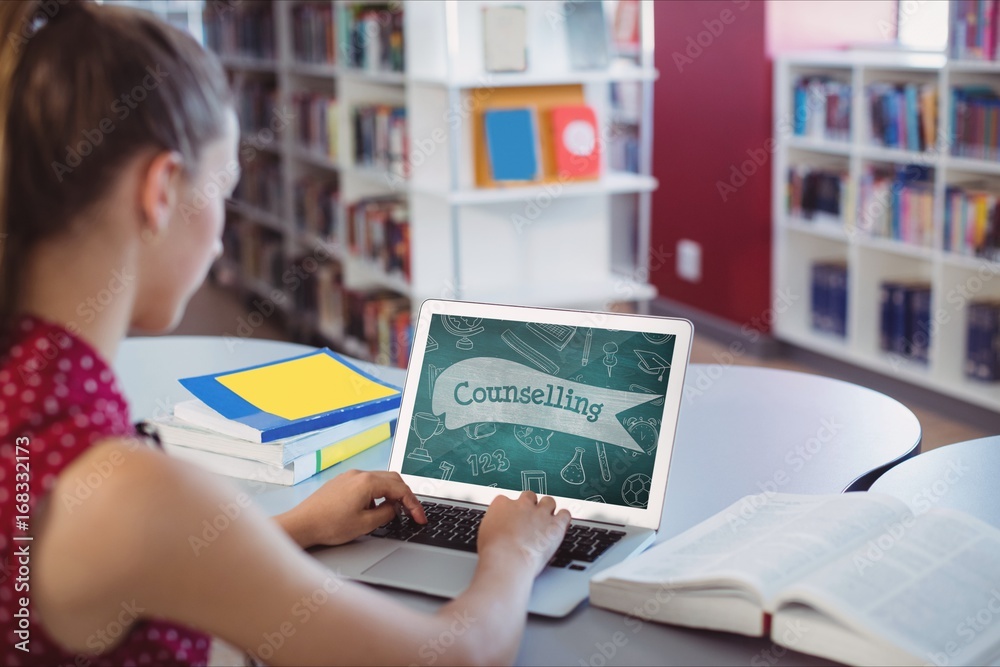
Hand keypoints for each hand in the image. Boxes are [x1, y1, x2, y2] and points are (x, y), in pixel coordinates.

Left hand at [277, 470, 425, 547]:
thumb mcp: (365, 524)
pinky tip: (372, 510)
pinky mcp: (341, 482)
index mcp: (367, 482)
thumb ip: (386, 514)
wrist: (301, 525)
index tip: (419, 518)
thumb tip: (394, 508)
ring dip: (390, 495)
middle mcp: (359, 475)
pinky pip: (366, 484)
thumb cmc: (328, 525)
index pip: (400, 489)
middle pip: (392, 480)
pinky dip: (376, 495)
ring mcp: (349, 477)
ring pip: (379, 481)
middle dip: (405, 496)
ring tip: (392, 514)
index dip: (414, 505)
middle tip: (412, 513)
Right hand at [476, 491, 570, 575]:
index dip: (510, 510)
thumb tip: (497, 528)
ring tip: (546, 520)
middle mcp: (522, 504)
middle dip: (530, 505)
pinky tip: (561, 524)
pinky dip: (564, 518)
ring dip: (548, 509)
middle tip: (529, 519)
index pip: (507, 500)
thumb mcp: (485, 533)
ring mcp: (540, 513)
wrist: (507, 559)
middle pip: (529, 496)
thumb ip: (494, 524)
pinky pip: (565, 514)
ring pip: (548, 501)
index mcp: (502, 504)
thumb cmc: (493, 551)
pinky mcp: (556, 524)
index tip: (511, 519)